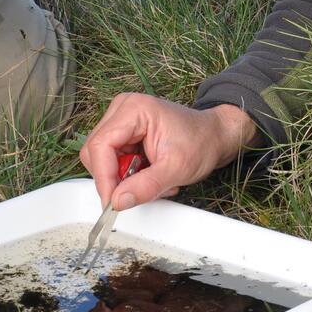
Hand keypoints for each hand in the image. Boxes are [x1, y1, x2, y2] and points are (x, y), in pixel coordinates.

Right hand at [80, 95, 258, 210]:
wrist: (215, 135)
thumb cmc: (202, 142)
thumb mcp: (176, 169)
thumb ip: (146, 186)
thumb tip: (117, 201)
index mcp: (134, 109)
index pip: (100, 146)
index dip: (104, 177)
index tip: (112, 202)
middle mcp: (122, 109)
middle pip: (96, 152)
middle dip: (114, 178)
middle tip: (139, 191)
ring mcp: (121, 120)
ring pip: (101, 159)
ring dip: (122, 178)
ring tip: (151, 180)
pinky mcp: (124, 132)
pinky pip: (111, 160)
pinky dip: (127, 175)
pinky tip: (149, 174)